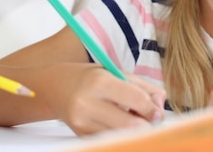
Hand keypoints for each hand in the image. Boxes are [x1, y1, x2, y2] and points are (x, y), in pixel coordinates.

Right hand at [41, 63, 165, 135]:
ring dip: (134, 131)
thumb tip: (161, 102)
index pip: (136, 100)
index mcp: (99, 82)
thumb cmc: (87, 77)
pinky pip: (108, 139)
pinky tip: (118, 124)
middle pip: (130, 125)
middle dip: (146, 124)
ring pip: (120, 135)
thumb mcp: (113, 72)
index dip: (151, 108)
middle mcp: (88, 103)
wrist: (51, 86)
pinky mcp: (80, 134)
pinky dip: (119, 134)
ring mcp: (82, 122)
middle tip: (150, 119)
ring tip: (133, 119)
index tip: (156, 111)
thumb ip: (141, 86)